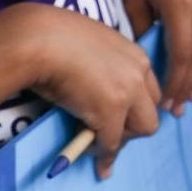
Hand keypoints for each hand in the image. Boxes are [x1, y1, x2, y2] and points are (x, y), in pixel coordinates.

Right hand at [16, 4, 163, 178]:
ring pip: (143, 129)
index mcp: (136, 55)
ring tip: (95, 142)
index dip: (135, 108)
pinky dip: (100, 153)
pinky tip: (85, 152)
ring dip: (119, 139)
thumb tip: (91, 91)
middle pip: (153, 110)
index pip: (150, 90)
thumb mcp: (90, 48)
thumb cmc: (53, 38)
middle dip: (132, 126)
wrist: (38, 40)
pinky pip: (111, 143)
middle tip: (107, 132)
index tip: (120, 118)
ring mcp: (128, 92)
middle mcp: (139, 72)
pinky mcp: (111, 111)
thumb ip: (101, 67)